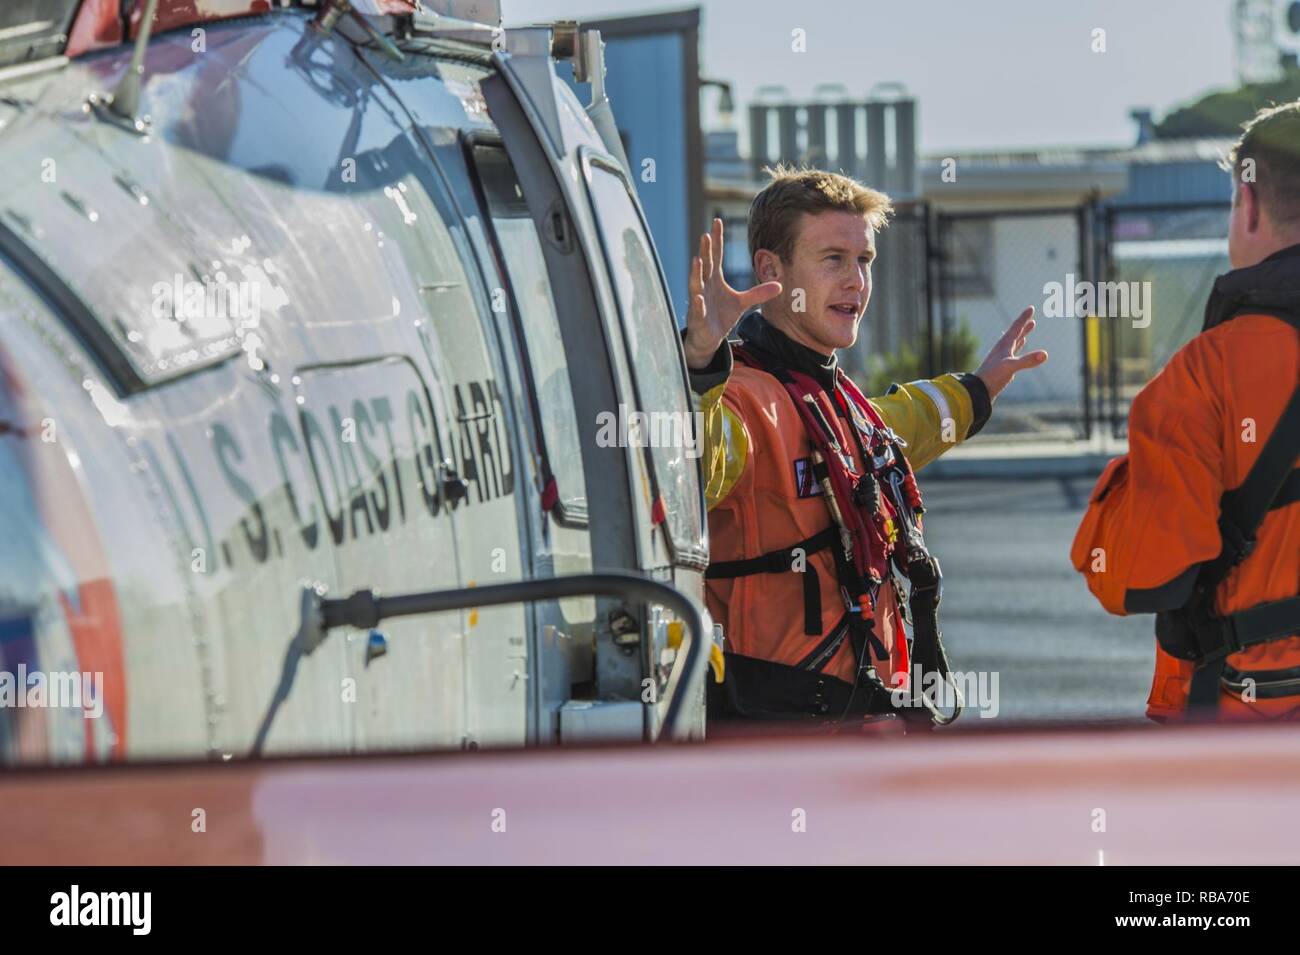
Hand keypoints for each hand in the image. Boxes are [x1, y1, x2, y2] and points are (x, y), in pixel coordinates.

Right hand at [683, 218, 782, 369]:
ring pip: (696, 284)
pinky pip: (697, 309)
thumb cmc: (721, 316)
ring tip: (697, 260)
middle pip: (705, 265)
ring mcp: (699, 301)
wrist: (708, 338)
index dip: (717, 239)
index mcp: (715, 279)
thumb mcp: (743, 303)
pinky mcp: (697, 317)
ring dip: (696, 272)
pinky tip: (698, 297)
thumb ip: (758, 293)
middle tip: (706, 235)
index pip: (716, 255)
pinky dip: (697, 303)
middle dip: (705, 251)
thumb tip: (780, 285)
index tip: (717, 221)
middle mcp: (705, 286)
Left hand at [974, 306, 1048, 400]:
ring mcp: (1002, 358)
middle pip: (1015, 333)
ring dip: (1022, 335)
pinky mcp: (1002, 367)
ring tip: (1029, 328)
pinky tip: (1019, 348)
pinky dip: (1018, 348)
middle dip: (1024, 324)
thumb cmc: (992, 376)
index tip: (1031, 308)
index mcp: (1004, 345)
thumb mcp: (1010, 367)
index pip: (1016, 328)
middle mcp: (1002, 349)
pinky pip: (1013, 353)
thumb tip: (1045, 354)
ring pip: (1014, 342)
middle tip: (1031, 316)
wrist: (978, 391)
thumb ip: (1027, 360)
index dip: (1024, 318)